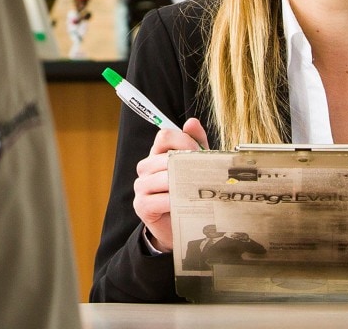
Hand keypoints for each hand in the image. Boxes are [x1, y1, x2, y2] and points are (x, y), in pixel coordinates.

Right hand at [132, 118, 208, 252]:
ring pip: (162, 178)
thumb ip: (195, 144)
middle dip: (188, 165)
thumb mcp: (194, 166)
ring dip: (182, 184)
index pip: (164, 136)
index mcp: (157, 154)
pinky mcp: (141, 206)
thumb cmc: (187, 193)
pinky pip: (157, 199)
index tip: (199, 151)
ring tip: (198, 189)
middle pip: (164, 157)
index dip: (183, 141)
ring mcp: (141, 187)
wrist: (179, 226)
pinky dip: (173, 201)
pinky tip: (184, 204)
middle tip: (206, 174)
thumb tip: (192, 122)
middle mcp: (146, 168)